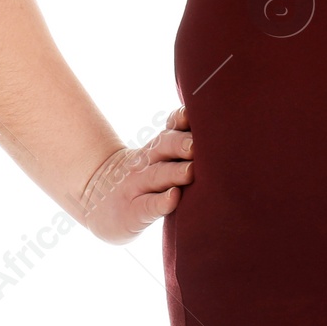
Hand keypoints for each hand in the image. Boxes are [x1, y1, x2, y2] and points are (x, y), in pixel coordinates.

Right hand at [76, 106, 193, 243]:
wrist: (102, 203)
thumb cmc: (146, 181)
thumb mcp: (158, 159)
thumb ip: (183, 148)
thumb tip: (224, 134)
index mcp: (158, 148)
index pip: (170, 129)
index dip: (180, 120)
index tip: (191, 114)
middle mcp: (148, 163)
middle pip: (164, 147)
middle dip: (180, 143)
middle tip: (195, 145)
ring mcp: (138, 186)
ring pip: (157, 175)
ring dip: (175, 172)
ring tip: (190, 171)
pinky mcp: (134, 212)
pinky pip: (148, 205)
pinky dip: (162, 202)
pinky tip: (173, 197)